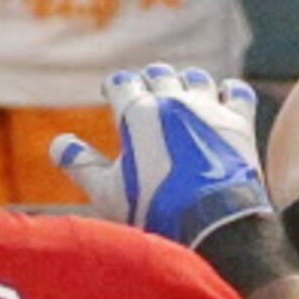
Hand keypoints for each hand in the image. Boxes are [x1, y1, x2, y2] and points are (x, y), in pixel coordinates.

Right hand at [51, 63, 272, 248]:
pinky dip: (227, 92)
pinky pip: (236, 91)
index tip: (113, 91)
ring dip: (187, 83)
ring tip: (182, 93)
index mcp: (137, 112)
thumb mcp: (107, 192)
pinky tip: (223, 98)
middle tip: (146, 89)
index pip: (123, 82)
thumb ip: (81, 165)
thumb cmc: (152, 209)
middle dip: (150, 80)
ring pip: (197, 78)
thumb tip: (58, 144)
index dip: (116, 85)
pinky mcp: (240, 122)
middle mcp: (174, 101)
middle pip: (160, 74)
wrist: (211, 225)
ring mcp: (210, 109)